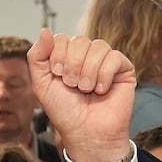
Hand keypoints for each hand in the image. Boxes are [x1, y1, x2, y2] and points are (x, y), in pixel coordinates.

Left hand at [27, 30, 135, 161]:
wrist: (85, 131)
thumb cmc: (64, 111)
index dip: (57, 55)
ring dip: (87, 72)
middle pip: (80, 40)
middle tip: (72, 85)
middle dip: (72, 65)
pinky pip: (114, 57)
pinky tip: (101, 91)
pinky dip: (104, 76)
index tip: (57, 75)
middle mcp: (86, 56)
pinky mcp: (123, 68)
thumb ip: (37, 57)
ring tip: (85, 90)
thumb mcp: (41, 84)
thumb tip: (44, 30)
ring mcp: (105, 61)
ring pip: (98, 46)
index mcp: (66, 58)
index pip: (61, 38)